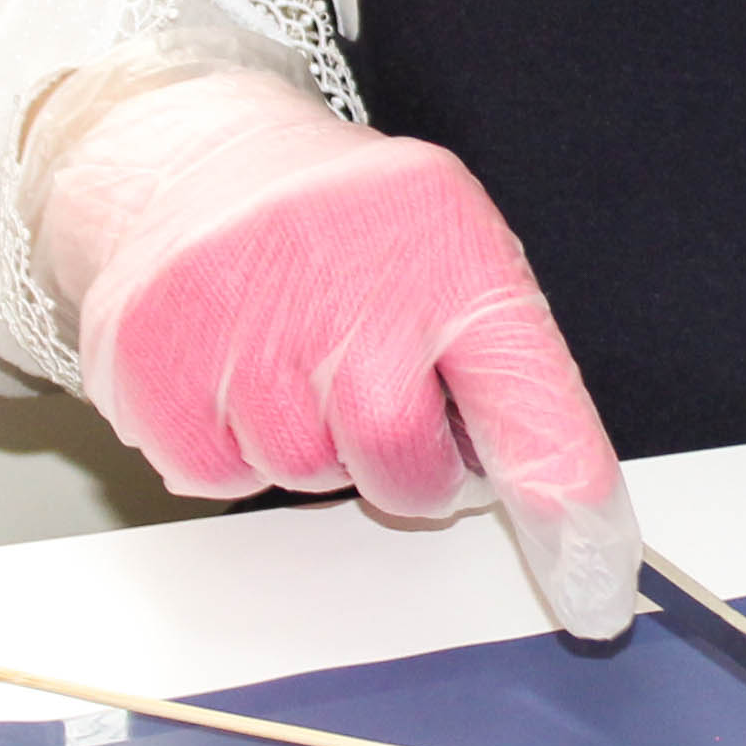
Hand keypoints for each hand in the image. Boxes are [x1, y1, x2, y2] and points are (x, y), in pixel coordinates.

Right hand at [34, 70, 642, 634]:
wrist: (186, 161)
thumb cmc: (342, 228)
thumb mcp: (449, 247)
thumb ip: (499, 364)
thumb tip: (553, 509)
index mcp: (445, 244)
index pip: (525, 389)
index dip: (564, 495)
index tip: (595, 584)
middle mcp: (342, 275)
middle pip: (399, 457)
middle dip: (406, 469)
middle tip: (387, 413)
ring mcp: (236, 315)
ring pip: (304, 472)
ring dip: (313, 449)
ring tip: (295, 362)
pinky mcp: (149, 361)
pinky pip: (217, 475)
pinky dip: (233, 450)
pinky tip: (234, 374)